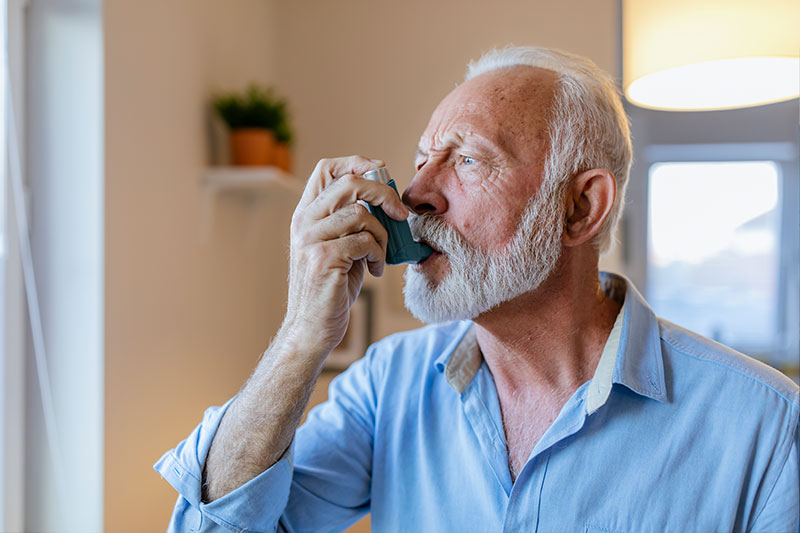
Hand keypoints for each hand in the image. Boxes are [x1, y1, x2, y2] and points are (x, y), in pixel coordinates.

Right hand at [279, 156, 408, 356]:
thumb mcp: (341, 246)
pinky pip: (364, 241)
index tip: (382, 174)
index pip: (327, 168)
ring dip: (382, 236)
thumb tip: (387, 198)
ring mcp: (310, 239)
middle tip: (399, 213)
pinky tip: (374, 270)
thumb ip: (354, 221)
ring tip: (379, 256)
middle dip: (383, 194)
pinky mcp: (322, 258)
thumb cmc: (332, 287)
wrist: (312, 328)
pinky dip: (378, 255)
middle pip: (349, 182)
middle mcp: (304, 221)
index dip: (358, 162)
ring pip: (361, 214)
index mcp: (306, 213)